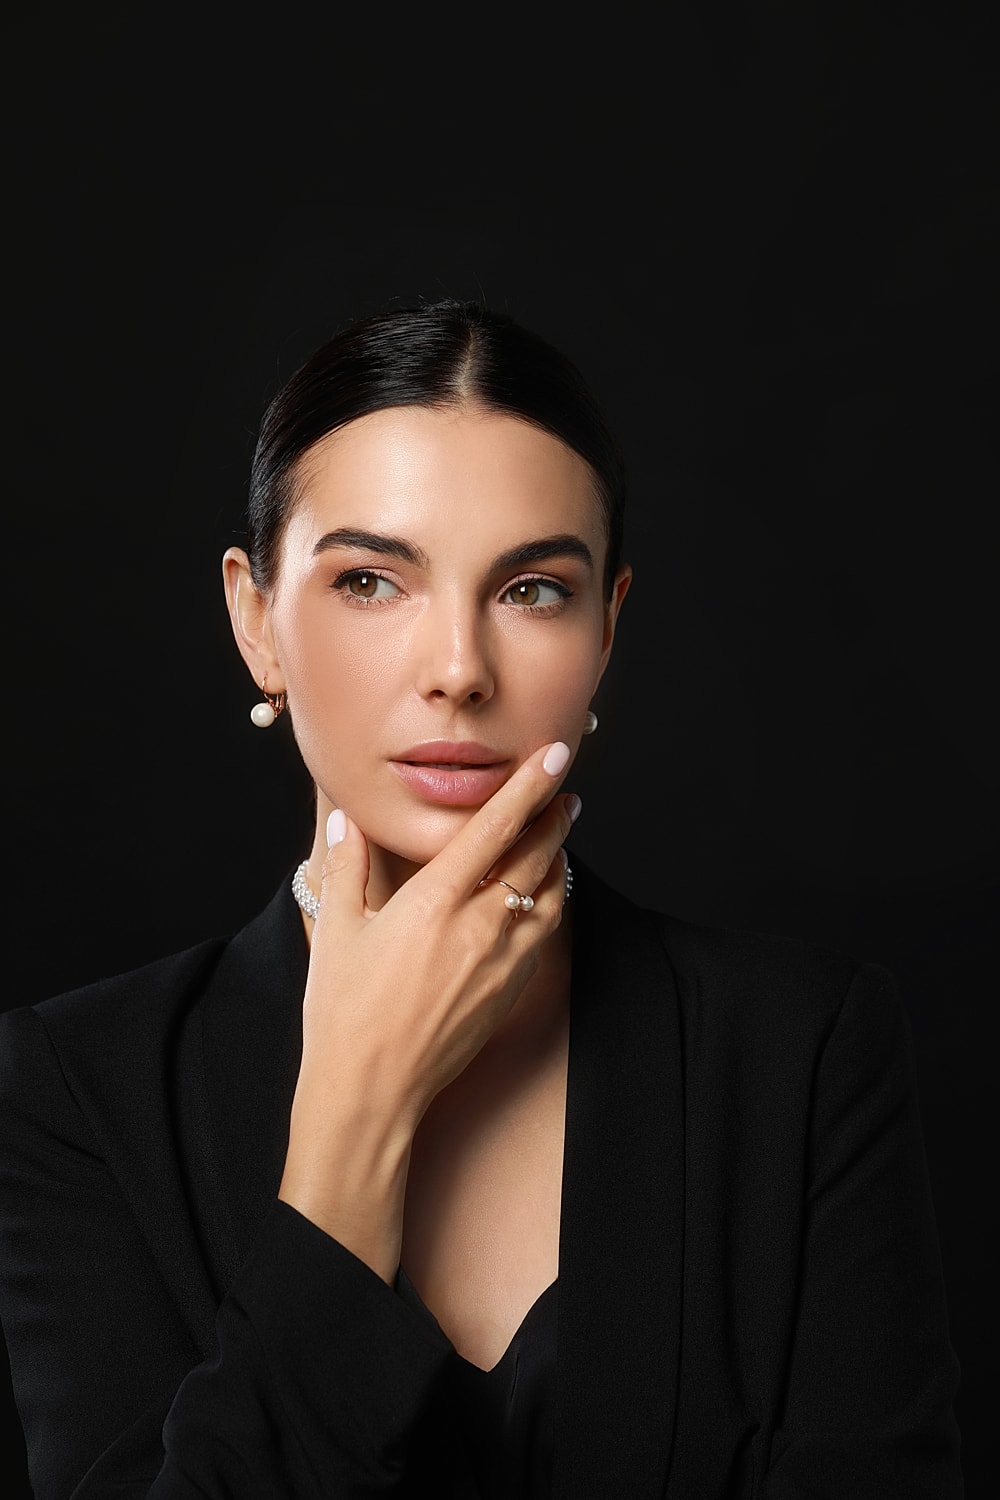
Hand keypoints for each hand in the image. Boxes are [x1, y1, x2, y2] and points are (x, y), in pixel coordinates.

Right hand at [278, 741, 576, 1277]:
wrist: (371, 1091)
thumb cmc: (343, 1013)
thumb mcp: (337, 931)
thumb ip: (348, 868)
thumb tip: (347, 821)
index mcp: (432, 903)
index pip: (494, 829)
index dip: (528, 788)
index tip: (554, 757)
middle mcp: (476, 927)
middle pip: (534, 857)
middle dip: (553, 817)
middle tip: (565, 790)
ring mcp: (500, 962)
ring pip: (547, 895)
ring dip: (557, 859)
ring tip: (559, 834)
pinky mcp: (509, 991)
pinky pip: (542, 934)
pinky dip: (548, 903)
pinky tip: (542, 895)